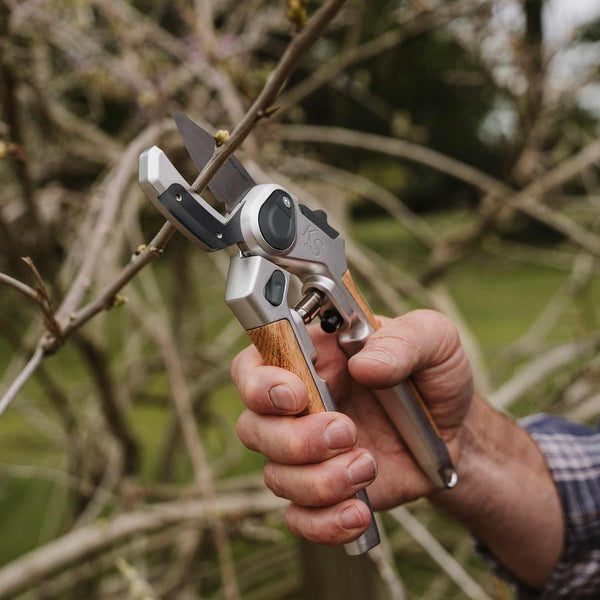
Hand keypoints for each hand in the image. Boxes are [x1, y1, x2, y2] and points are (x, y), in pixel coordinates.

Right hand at [232, 310, 473, 544]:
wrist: (456, 430)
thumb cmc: (434, 374)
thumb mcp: (433, 340)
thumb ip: (403, 342)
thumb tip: (365, 367)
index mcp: (312, 358)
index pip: (254, 367)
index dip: (260, 384)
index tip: (296, 396)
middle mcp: (299, 406)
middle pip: (254, 428)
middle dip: (294, 439)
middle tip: (347, 432)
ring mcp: (309, 452)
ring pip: (276, 476)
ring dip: (319, 481)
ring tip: (369, 467)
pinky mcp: (327, 491)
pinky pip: (300, 518)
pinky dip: (324, 523)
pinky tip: (360, 512)